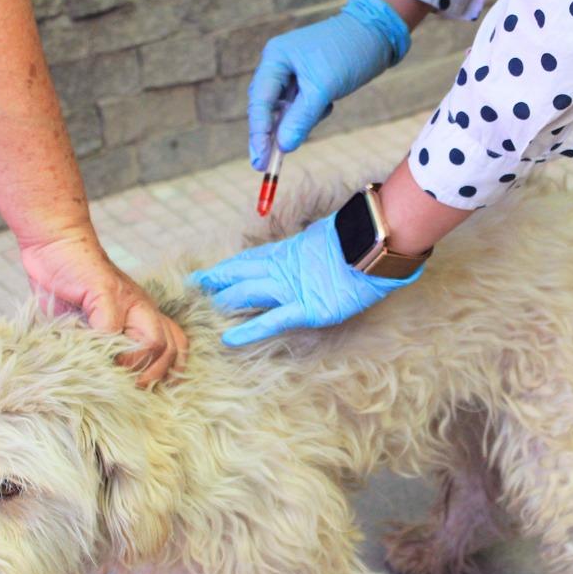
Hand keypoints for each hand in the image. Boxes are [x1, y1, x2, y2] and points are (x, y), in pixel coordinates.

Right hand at [19, 228, 186, 386]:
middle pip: (168, 347)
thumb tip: (103, 378)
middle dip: (153, 375)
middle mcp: (142, 306)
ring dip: (135, 365)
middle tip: (131, 390)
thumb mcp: (89, 320)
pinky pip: (114, 327)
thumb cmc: (70, 286)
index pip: (176, 345)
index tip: (151, 390)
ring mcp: (126, 298)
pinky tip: (94, 356)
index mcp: (143, 313)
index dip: (170, 371)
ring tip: (116, 377)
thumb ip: (100, 342)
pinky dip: (107, 346)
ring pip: (153, 341)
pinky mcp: (104, 290)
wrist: (55, 243)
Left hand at [190, 213, 422, 346]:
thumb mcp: (334, 235)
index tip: (205, 274)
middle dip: (216, 283)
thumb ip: (320, 243)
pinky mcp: (307, 308)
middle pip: (241, 275)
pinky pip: (271, 321)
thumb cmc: (363, 237)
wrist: (379, 242)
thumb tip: (322, 242)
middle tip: (193, 290)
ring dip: (224, 302)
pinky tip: (229, 339)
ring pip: (248, 295)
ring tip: (201, 312)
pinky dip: (249, 330)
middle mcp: (284, 268)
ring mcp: (293, 288)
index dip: (226, 268)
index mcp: (289, 250)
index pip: (248, 261)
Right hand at [248, 0, 410, 169]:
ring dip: (294, 123)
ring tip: (316, 116)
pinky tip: (328, 105)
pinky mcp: (309, 80)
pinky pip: (301, 106)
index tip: (261, 161)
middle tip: (265, 166)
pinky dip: (310, 114)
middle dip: (268, 135)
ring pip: (285, 110)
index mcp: (275, 58)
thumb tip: (283, 146)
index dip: (258, 133)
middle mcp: (279, 64)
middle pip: (265, 107)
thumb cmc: (348, 53)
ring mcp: (293, 73)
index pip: (259, 101)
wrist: (378, 34)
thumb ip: (301, 119)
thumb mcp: (323, 89)